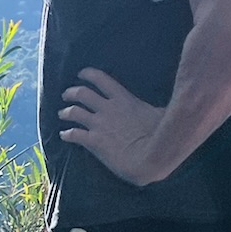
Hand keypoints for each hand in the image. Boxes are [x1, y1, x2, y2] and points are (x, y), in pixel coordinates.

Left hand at [59, 68, 167, 185]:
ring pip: (74, 112)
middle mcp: (107, 108)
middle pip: (82, 93)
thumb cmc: (162, 135)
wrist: (150, 157)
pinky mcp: (94, 141)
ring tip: (62, 113)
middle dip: (71, 92)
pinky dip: (67, 134)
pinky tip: (64, 135)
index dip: (88, 74)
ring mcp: (98, 124)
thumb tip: (167, 108)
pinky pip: (74, 134)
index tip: (81, 74)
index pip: (101, 79)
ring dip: (66, 111)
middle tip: (67, 95)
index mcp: (123, 99)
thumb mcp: (161, 114)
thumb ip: (157, 109)